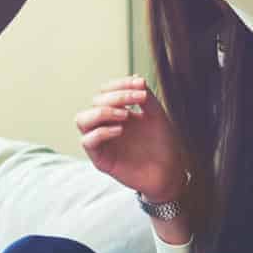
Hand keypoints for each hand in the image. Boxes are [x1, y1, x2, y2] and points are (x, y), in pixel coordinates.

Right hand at [76, 76, 193, 205]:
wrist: (170, 173)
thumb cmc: (163, 145)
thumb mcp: (157, 116)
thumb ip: (146, 98)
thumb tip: (136, 78)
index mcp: (117, 112)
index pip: (105, 91)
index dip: (119, 84)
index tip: (140, 85)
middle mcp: (106, 124)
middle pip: (95, 101)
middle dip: (116, 96)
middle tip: (136, 99)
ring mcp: (102, 141)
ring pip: (82, 119)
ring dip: (102, 112)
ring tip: (125, 114)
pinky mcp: (100, 159)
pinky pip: (88, 141)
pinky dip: (102, 132)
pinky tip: (120, 130)